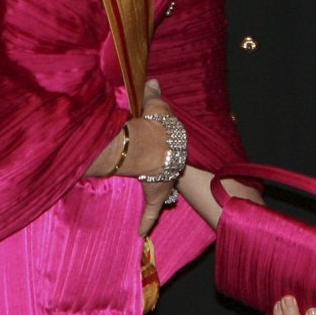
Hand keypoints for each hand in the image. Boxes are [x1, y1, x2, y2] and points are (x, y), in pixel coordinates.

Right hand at [86, 79, 176, 234]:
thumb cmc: (151, 124)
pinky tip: (142, 234)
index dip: (167, 141)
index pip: (172, 142)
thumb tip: (154, 80)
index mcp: (174, 142)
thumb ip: (154, 94)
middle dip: (168, 166)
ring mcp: (165, 181)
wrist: (148, 145)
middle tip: (161, 165)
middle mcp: (173, 163)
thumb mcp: (154, 104)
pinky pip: (149, 212)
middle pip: (172, 165)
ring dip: (160, 190)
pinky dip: (146, 222)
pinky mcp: (154, 194)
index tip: (163, 141)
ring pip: (165, 188)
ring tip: (155, 190)